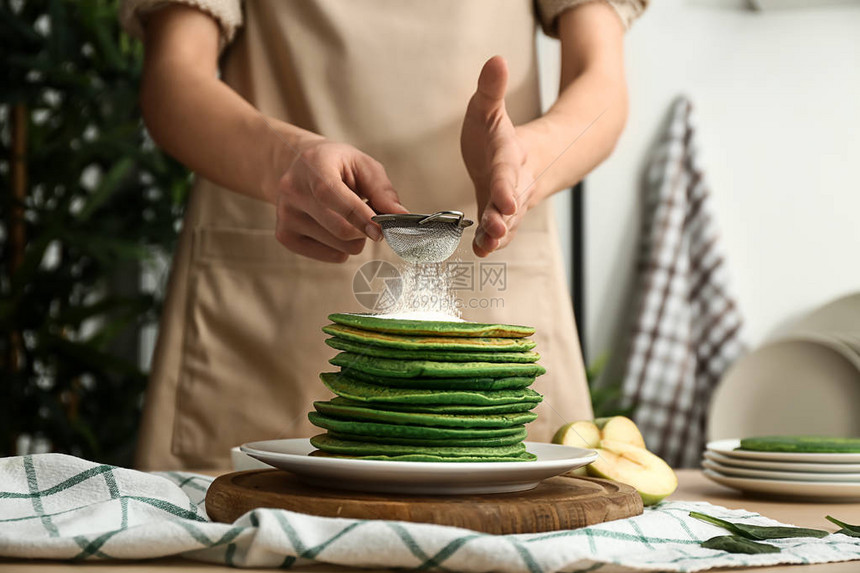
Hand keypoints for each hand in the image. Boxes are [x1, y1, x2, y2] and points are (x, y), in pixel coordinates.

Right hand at [273, 139, 407, 262]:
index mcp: (313, 165)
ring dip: (356, 239)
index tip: (381, 230)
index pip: (331, 195)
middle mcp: (292, 191)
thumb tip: (401, 216)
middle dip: (365, 229)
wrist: (299, 167)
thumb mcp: (362, 165)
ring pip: (339, 246)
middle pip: (340, 229)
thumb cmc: (338, 166)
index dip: (359, 215)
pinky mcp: (285, 236)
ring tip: (348, 218)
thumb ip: (382, 190)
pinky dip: (342, 248)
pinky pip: (330, 256)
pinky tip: (334, 227)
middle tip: (372, 219)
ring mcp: (285, 216)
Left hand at [461, 56, 535, 256]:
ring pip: (507, 220)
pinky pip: (500, 230)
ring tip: (487, 245)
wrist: (526, 156)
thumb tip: (496, 58)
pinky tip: (481, 252)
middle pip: (510, 201)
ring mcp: (509, 202)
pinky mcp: (500, 215)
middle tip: (495, 228)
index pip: (508, 172)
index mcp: (510, 155)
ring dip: (497, 233)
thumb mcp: (489, 107)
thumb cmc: (499, 133)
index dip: (506, 187)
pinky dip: (492, 241)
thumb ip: (491, 88)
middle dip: (503, 216)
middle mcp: (514, 182)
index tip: (505, 201)